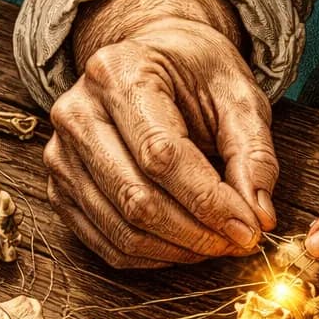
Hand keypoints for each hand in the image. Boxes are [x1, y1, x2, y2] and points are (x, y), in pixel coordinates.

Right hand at [46, 0, 277, 267]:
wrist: (150, 60)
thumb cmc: (195, 76)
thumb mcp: (238, 97)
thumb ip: (253, 154)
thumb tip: (259, 218)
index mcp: (119, 72)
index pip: (161, 155)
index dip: (209, 202)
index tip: (248, 229)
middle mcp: (76, 112)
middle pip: (136, 199)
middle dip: (196, 233)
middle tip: (238, 242)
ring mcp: (60, 155)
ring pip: (122, 230)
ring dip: (178, 250)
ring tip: (216, 244)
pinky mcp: (59, 190)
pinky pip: (106, 243)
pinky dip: (152, 257)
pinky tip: (184, 246)